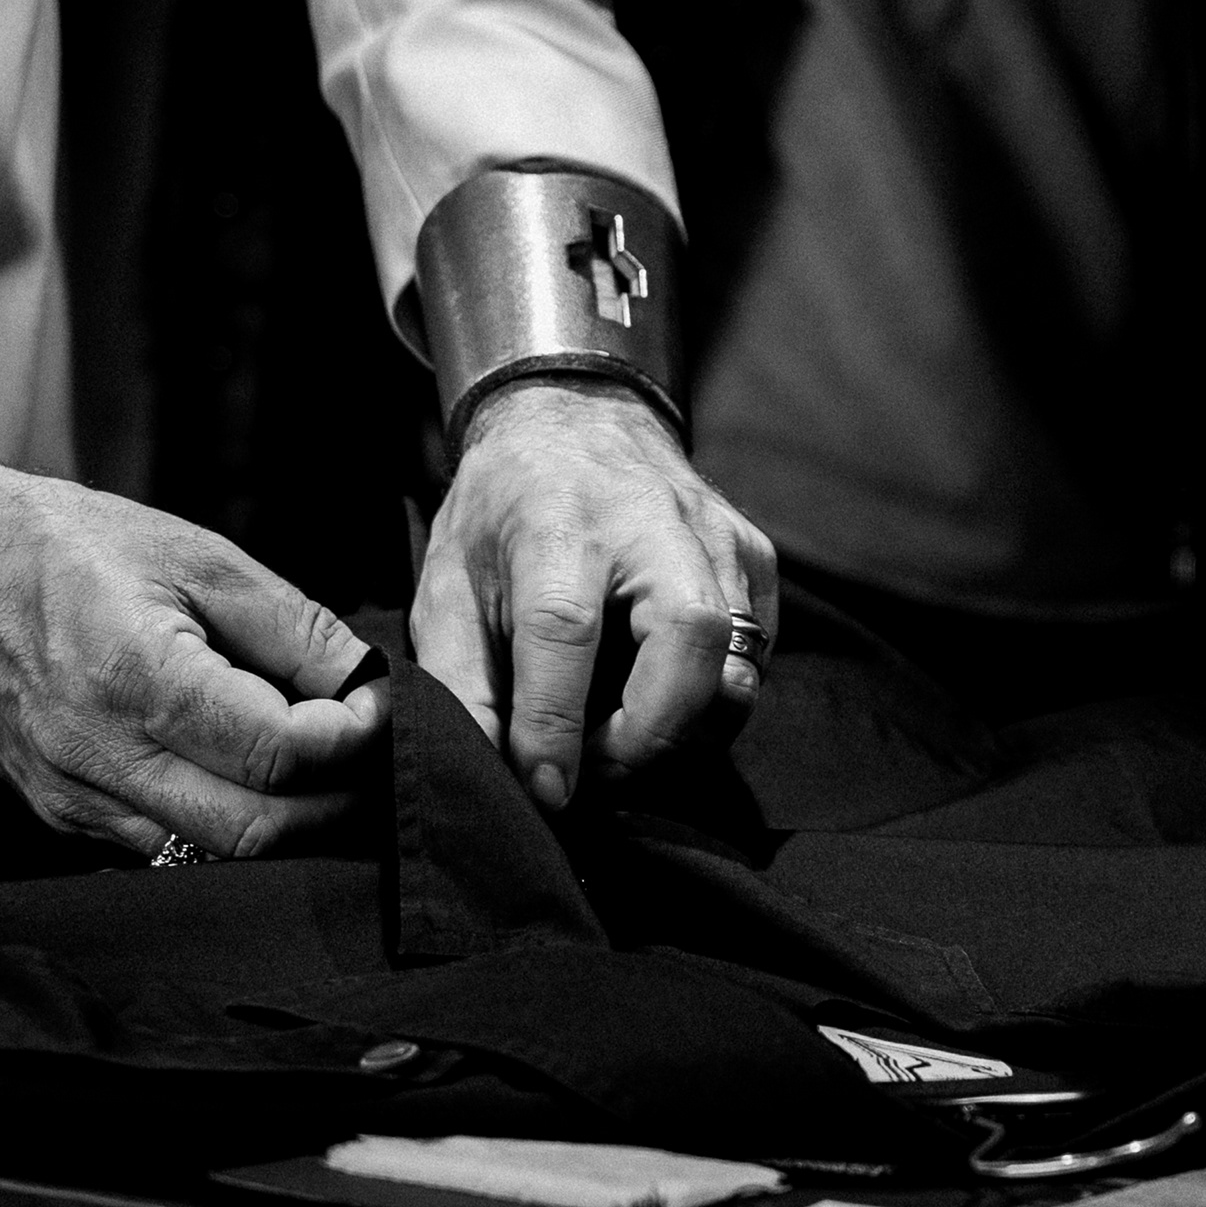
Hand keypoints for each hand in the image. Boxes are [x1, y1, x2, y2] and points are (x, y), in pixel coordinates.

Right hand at [0, 411, 386, 857]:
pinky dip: (220, 827)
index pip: (277, 752)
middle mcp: (97, 755)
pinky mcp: (59, 816)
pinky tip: (241, 779)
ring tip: (313, 768)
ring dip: (282, 826)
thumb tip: (366, 683)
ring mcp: (72, 798)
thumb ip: (292, 627)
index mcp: (134, 676)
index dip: (349, 738)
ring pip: (213, 856)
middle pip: (256, 829)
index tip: (374, 705)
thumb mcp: (194, 554)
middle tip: (364, 754)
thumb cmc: (64, 544)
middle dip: (333, 801)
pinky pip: (164, 850)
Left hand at [412, 375, 778, 808]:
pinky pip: (756, 654)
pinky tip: (661, 692)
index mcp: (558, 523)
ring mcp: (715, 534)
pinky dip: (715, 696)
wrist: (572, 415)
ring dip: (687, 726)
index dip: (557, 726)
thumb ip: (461, 683)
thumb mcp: (449, 587)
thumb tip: (493, 772)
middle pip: (688, 641)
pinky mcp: (753, 553)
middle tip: (600, 768)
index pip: (566, 633)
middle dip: (650, 733)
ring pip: (737, 661)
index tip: (550, 790)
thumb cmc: (502, 512)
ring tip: (628, 739)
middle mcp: (649, 521)